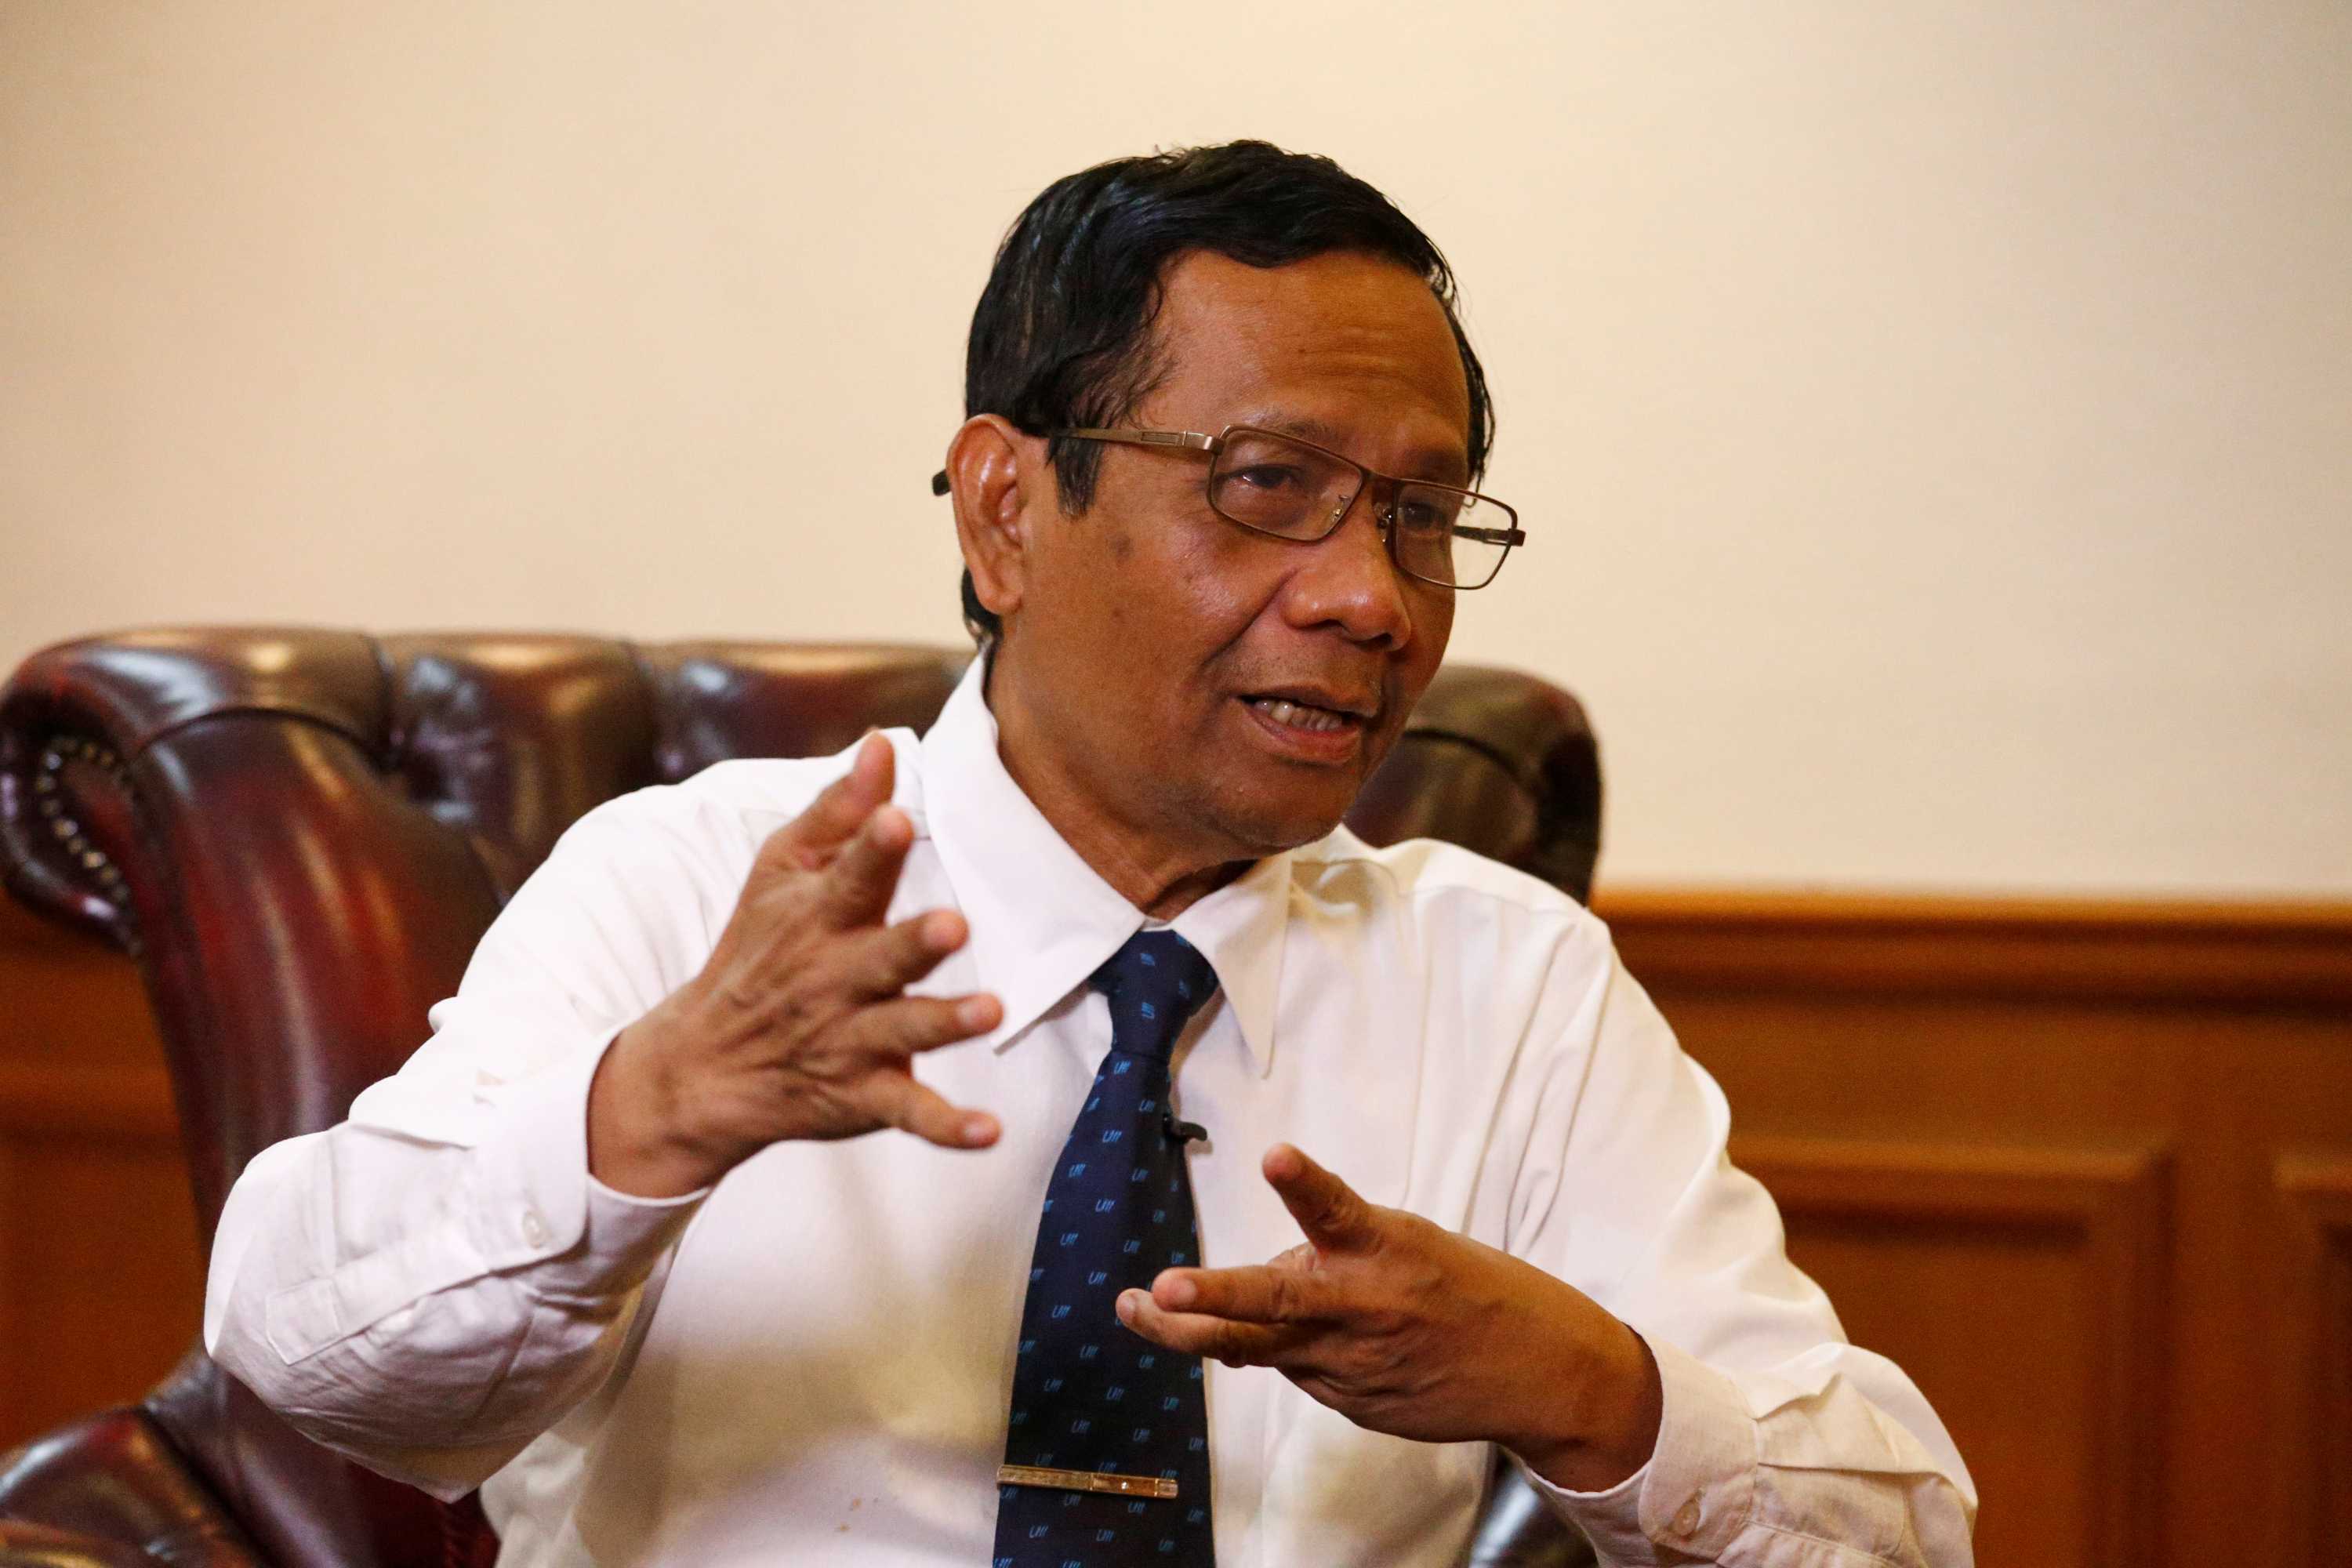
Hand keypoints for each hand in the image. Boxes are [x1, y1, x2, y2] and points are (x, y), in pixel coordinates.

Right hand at [588, 734, 1003, 1196]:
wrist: (705, 1066)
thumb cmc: (758, 952)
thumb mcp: (778, 874)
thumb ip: (837, 810)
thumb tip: (881, 742)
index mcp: (816, 920)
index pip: (846, 878)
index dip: (871, 849)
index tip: (898, 818)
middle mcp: (833, 980)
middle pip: (879, 958)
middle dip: (913, 943)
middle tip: (952, 924)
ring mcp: (849, 1041)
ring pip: (901, 1032)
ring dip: (943, 1024)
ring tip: (990, 1011)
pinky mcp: (863, 1095)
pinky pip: (909, 1113)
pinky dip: (948, 1128)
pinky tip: (990, 1132)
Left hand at [1116, 1144, 1662, 1492]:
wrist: (1538, 1374)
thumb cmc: (1476, 1291)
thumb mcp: (1413, 1248)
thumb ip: (1336, 1257)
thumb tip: (1270, 1281)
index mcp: (1388, 1250)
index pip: (1338, 1209)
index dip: (1303, 1184)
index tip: (1277, 1157)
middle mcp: (1361, 1309)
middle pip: (1273, 1304)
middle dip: (1209, 1299)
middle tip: (1158, 1289)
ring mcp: (1350, 1365)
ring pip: (1255, 1347)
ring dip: (1190, 1330)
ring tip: (1134, 1307)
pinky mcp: (1351, 1402)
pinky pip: (1297, 1369)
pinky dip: (1284, 1349)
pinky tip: (1304, 1339)